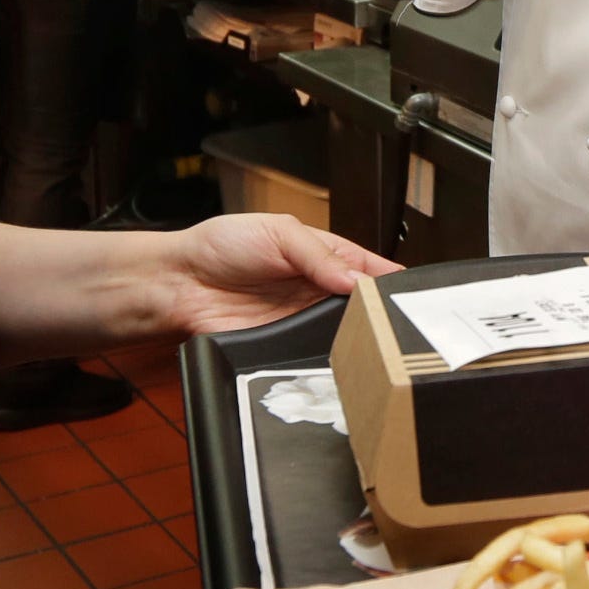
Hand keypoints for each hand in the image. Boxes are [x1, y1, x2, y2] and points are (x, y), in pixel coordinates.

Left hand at [155, 214, 402, 336]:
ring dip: (356, 337)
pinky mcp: (286, 347)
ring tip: (368, 336)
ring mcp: (304, 321)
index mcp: (325, 256)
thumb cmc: (220, 246)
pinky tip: (336, 352)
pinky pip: (316, 356)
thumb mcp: (277, 232)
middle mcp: (319, 291)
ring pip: (346, 335)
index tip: (409, 293)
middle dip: (379, 314)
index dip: (391, 281)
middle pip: (365, 308)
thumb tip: (357, 281)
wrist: (180, 283)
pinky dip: (328, 356)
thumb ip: (320, 255)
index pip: (371, 270)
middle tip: (389, 319)